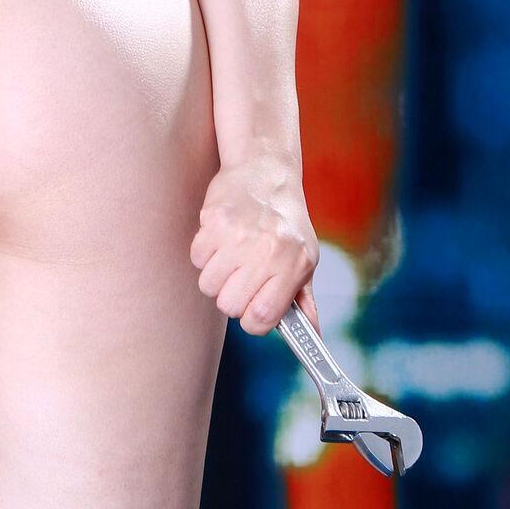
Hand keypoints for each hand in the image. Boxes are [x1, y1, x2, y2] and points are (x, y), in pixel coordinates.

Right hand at [190, 149, 321, 335]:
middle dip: (232, 298)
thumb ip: (304, 300)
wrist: (265, 172)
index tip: (252, 311)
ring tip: (231, 257)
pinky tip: (220, 240)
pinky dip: (205, 255)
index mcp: (294, 263)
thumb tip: (312, 335)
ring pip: (209, 285)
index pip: (263, 316)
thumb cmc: (285, 223)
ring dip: (216, 277)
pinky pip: (197, 260)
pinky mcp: (214, 221)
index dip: (252, 321)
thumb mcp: (305, 259)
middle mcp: (268, 250)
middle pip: (230, 305)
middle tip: (242, 278)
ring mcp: (239, 235)